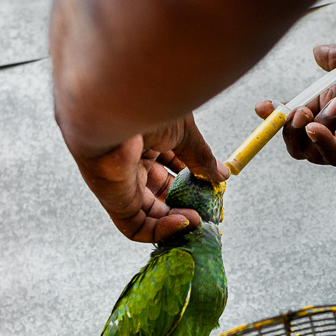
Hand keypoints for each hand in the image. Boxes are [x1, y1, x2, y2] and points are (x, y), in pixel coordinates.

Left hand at [72, 114, 228, 242]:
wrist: (116, 104)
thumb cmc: (146, 107)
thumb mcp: (183, 132)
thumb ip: (200, 157)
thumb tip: (221, 176)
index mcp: (144, 141)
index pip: (170, 167)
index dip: (193, 179)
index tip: (213, 188)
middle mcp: (130, 163)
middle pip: (161, 193)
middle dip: (187, 204)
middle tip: (209, 210)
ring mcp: (121, 182)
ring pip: (150, 214)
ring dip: (177, 220)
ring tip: (198, 219)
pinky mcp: (114, 201)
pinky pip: (136, 226)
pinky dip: (161, 231)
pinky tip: (183, 221)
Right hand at [255, 39, 335, 167]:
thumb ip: (334, 56)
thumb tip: (316, 52)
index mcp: (330, 104)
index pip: (294, 116)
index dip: (275, 114)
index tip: (263, 105)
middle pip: (295, 140)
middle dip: (288, 126)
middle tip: (298, 109)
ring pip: (309, 150)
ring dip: (310, 128)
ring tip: (334, 105)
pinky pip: (331, 156)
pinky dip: (320, 143)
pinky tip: (316, 127)